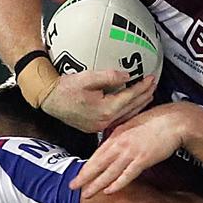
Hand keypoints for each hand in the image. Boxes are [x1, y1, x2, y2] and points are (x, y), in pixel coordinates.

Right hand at [41, 71, 155, 132]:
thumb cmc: (65, 88)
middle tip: (154, 85)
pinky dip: (128, 112)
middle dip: (144, 96)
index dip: (142, 87)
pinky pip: (117, 120)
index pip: (130, 97)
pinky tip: (132, 107)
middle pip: (131, 108)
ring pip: (126, 116)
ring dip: (138, 105)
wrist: (48, 98)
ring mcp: (100, 126)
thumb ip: (109, 77)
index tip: (151, 78)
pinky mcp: (95, 127)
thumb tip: (127, 76)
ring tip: (148, 95)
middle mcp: (105, 121)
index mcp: (105, 109)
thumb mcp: (88, 77)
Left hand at [69, 102, 191, 196]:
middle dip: (84, 177)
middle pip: (99, 163)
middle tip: (72, 187)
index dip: (87, 166)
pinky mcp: (143, 159)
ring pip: (109, 171)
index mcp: (118, 134)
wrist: (175, 121)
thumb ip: (122, 136)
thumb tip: (113, 145)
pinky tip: (109, 191)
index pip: (98, 153)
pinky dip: (117, 184)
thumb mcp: (133, 125)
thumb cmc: (157, 121)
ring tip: (87, 194)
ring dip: (97, 184)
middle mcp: (121, 143)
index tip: (79, 175)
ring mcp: (131, 152)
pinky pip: (127, 174)